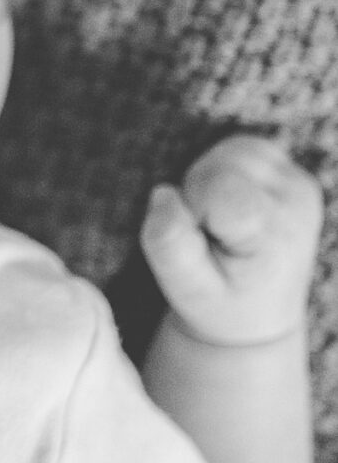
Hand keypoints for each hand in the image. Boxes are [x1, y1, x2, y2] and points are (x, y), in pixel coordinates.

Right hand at [141, 135, 323, 349]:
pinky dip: (226, 169)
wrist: (256, 314)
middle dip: (199, 191)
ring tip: (219, 222)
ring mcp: (301, 187)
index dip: (191, 206)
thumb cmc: (217, 303)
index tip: (200, 240)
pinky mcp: (296, 175)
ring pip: (233, 149)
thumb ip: (169, 245)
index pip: (217, 187)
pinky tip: (230, 204)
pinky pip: (245, 148)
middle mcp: (297, 204)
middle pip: (223, 162)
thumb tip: (163, 193)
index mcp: (275, 236)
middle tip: (208, 235)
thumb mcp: (186, 289)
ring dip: (211, 179)